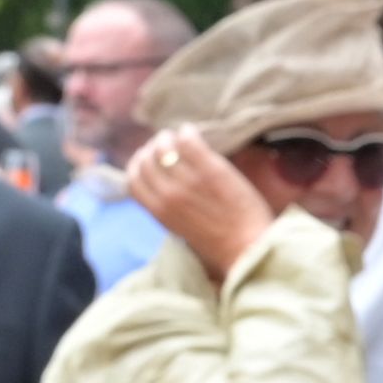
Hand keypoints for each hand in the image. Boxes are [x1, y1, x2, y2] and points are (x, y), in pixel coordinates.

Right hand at [127, 128, 272, 281]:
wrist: (250, 250)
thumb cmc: (221, 245)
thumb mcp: (183, 231)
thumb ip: (170, 210)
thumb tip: (165, 189)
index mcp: (159, 213)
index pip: (132, 180)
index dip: (137, 165)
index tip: (147, 158)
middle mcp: (168, 196)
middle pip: (146, 160)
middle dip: (152, 148)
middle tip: (165, 143)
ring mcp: (189, 182)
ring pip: (164, 147)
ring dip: (168, 137)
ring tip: (178, 136)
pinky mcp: (211, 170)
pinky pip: (188, 141)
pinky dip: (186, 132)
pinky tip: (192, 132)